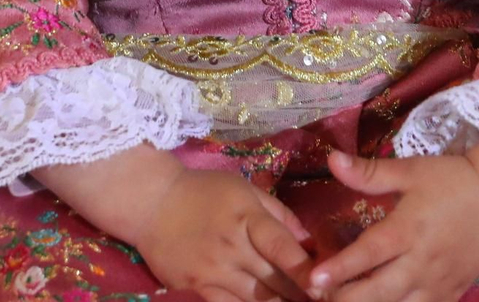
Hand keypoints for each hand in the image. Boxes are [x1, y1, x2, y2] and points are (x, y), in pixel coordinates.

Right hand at [37, 147, 314, 301]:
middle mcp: (231, 248)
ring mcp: (212, 272)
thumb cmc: (202, 190)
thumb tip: (309, 240)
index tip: (329, 283)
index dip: (307, 269)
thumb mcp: (243, 188)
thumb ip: (278, 213)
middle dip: (302, 294)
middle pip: (274, 280)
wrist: (150, 203)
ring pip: (256, 300)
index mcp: (246, 218)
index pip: (282, 248)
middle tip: (326, 300)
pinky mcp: (196, 289)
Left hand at [308, 146, 478, 301]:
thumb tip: (330, 159)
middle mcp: (422, 262)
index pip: (368, 255)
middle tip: (317, 295)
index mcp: (408, 229)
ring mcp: (438, 284)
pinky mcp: (451, 295)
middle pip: (378, 293)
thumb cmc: (450, 180)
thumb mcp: (410, 170)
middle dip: (345, 299)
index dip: (339, 269)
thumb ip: (368, 172)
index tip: (313, 280)